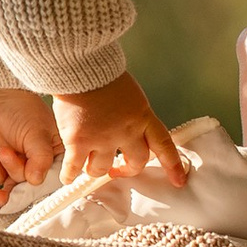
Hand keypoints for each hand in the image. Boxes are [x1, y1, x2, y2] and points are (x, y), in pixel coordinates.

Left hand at [0, 87, 59, 207]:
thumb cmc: (24, 111)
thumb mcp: (38, 134)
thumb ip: (40, 159)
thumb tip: (36, 181)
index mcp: (55, 159)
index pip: (53, 182)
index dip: (42, 187)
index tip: (31, 181)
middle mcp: (37, 167)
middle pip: (30, 188)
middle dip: (16, 171)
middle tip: (6, 153)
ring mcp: (17, 168)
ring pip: (10, 187)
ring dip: (3, 166)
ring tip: (0, 148)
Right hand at [53, 74, 187, 189]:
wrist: (79, 66)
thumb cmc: (101, 73)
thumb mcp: (129, 94)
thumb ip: (131, 113)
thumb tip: (127, 126)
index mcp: (142, 116)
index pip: (163, 144)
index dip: (172, 164)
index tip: (179, 180)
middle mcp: (126, 131)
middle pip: (136, 162)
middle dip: (127, 170)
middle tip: (118, 171)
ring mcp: (102, 138)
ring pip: (102, 168)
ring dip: (95, 169)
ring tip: (88, 166)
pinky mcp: (78, 142)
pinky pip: (74, 167)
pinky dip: (70, 174)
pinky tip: (67, 177)